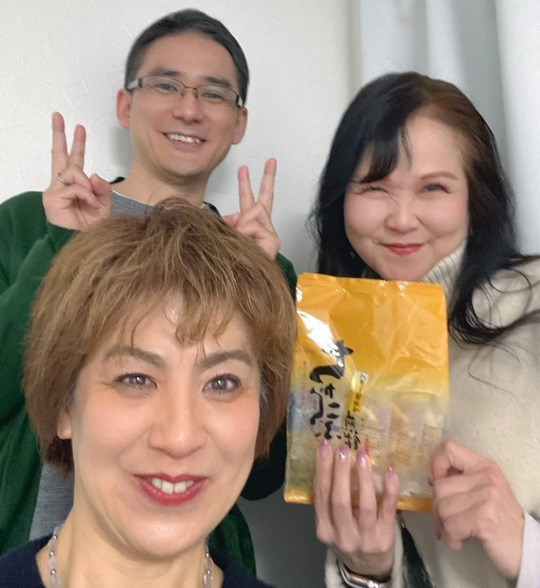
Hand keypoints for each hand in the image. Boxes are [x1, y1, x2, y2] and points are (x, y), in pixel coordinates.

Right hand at [43, 112, 110, 229]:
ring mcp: (54, 191)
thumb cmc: (96, 226)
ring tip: (93, 202)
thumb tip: (94, 174)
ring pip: (73, 173)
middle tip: (58, 115)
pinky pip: (73, 187)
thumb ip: (102, 188)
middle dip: (60, 135)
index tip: (78, 126)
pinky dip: (85, 195)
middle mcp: (61, 186)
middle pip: (59, 156)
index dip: (75, 143)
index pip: (73, 160)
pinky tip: (89, 204)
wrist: (89, 243)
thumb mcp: (105, 203)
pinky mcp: (51, 199)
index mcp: (74, 185)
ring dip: (87, 187)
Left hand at [223, 157, 280, 258]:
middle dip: (268, 178)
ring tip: (241, 239)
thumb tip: (236, 216)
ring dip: (242, 225)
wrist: (239, 285)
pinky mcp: (273, 241)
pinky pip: (255, 226)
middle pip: (265, 199)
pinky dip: (247, 232)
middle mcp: (261, 228)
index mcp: (249, 225)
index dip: (246, 184)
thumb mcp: (224, 237)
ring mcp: (268, 235)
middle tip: (271, 160)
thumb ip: (229, 222)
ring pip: (254, 213)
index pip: (249, 201)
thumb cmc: (229, 263)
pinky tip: (249, 242)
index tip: (243, 168)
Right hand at [314, 441, 398, 577]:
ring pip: (365, 504)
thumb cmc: (347, 535)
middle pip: (340, 500)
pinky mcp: (386, 537)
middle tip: (344, 448)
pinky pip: (388, 510)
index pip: (321, 496)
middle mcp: (343, 536)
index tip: (325, 447)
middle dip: (340, 471)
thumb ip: (330, 500)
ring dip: (363, 477)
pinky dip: (390, 490)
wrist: (368, 567)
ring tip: (363, 456)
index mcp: (324, 530)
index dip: (322, 470)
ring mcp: (366, 538)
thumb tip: (332, 457)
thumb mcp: (331, 524)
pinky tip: (390, 472)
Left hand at [431, 440, 524, 579]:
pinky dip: (451, 537)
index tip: (438, 484)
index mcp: (484, 466)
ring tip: (456, 532)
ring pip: (442, 508)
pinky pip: (451, 526)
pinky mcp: (485, 518)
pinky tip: (459, 540)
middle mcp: (486, 476)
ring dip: (444, 525)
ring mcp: (487, 497)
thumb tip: (432, 479)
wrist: (526, 546)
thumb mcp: (484, 490)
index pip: (449, 449)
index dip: (436, 466)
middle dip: (437, 508)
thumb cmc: (500, 518)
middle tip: (448, 520)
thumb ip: (460, 480)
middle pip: (440, 486)